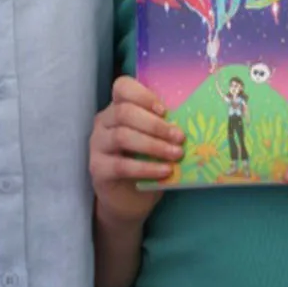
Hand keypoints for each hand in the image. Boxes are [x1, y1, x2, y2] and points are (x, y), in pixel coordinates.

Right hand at [89, 76, 182, 225]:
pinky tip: (165, 172)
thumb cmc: (145, 162)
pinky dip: (147, 168)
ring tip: (176, 154)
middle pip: (124, 112)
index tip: (164, 110)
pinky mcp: (97, 168)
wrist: (128, 199)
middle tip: (180, 136)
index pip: (122, 87)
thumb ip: (163, 127)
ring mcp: (97, 145)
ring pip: (122, 136)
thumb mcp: (154, 140)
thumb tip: (190, 121)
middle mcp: (103, 122)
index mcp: (118, 108)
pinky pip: (122, 165)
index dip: (143, 95)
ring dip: (154, 145)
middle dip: (155, 124)